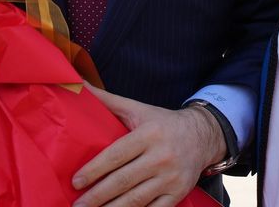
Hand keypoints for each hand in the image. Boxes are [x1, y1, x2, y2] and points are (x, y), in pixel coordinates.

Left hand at [72, 85, 225, 206]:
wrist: (202, 136)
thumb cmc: (161, 123)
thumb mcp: (137, 108)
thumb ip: (107, 100)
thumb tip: (77, 84)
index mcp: (148, 135)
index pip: (117, 155)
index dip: (95, 170)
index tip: (76, 182)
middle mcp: (161, 156)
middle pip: (124, 181)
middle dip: (98, 196)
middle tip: (78, 206)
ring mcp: (171, 178)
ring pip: (137, 199)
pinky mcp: (178, 193)